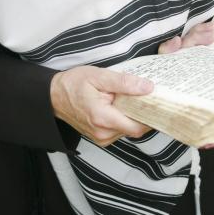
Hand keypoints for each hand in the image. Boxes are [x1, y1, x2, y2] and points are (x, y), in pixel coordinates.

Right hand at [49, 21, 213, 146]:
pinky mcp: (101, 137)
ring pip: (129, 130)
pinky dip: (125, 119)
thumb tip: (148, 87)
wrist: (53, 96)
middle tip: (150, 96)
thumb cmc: (74, 84)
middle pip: (135, 128)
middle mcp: (103, 133)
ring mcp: (101, 137)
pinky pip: (120, 130)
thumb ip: (124, 82)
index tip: (160, 103)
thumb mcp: (99, 76)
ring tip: (134, 98)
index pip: (138, 126)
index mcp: (103, 118)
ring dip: (134, 116)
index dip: (151, 117)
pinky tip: (123, 105)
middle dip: (143, 114)